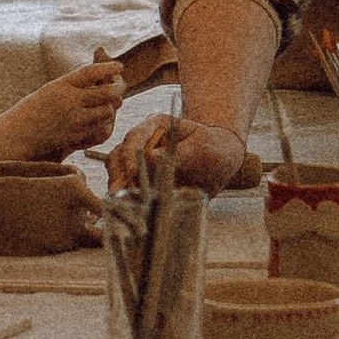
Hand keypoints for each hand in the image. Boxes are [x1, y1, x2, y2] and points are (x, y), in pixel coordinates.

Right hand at [0, 58, 128, 161]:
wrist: (19, 134)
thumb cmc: (35, 109)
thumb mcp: (52, 89)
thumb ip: (75, 84)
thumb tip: (103, 77)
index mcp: (62, 85)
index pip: (92, 72)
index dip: (109, 67)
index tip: (119, 66)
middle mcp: (70, 102)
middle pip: (107, 92)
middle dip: (118, 88)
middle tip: (120, 85)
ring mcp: (75, 121)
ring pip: (108, 111)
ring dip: (112, 107)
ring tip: (109, 103)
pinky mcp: (76, 137)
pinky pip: (101, 130)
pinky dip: (105, 123)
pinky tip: (101, 119)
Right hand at [110, 115, 252, 193]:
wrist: (221, 164)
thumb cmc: (214, 148)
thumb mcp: (203, 148)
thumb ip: (180, 153)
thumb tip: (150, 158)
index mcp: (156, 127)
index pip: (134, 137)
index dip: (130, 155)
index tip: (133, 172)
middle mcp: (143, 144)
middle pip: (117, 156)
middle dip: (119, 175)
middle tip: (127, 193)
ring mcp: (140, 164)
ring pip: (117, 175)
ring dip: (120, 190)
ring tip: (130, 205)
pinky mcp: (143, 183)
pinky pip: (127, 192)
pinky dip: (128, 202)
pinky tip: (135, 212)